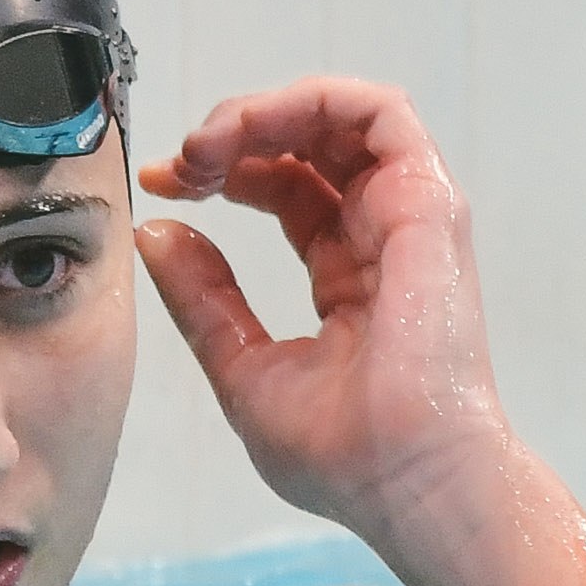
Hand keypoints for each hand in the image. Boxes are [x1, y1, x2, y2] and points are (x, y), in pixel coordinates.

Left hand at [132, 77, 510, 541]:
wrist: (408, 484)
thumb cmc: (346, 456)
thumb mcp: (243, 368)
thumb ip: (203, 298)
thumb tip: (158, 233)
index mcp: (347, 276)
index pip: (285, 190)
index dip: (221, 172)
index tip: (164, 186)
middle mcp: (381, 237)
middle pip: (310, 144)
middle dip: (233, 134)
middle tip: (181, 163)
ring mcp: (409, 217)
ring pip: (341, 116)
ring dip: (264, 111)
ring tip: (206, 146)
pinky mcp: (427, 204)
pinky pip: (382, 114)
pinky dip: (311, 100)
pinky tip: (249, 132)